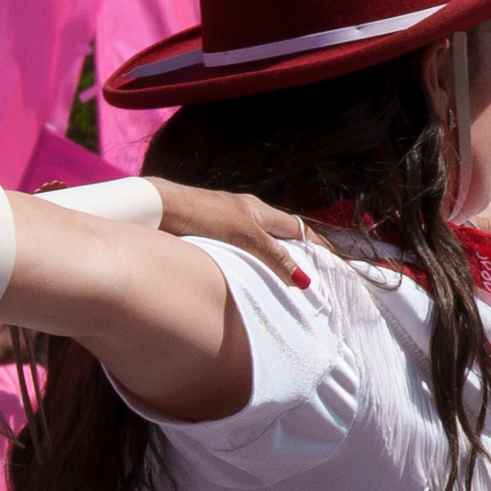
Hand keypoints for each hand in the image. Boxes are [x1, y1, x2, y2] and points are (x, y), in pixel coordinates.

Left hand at [145, 178, 314, 286]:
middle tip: (307, 277)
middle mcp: (245, 213)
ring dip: (270, 259)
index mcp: (258, 210)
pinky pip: (237, 250)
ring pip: (257, 242)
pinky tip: (243, 276)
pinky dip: (247, 262)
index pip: (297, 228)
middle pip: (279, 235)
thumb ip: (274, 257)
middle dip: (295, 253)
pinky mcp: (207, 232)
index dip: (316, 244)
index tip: (331, 263)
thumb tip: (304, 280)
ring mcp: (226, 222)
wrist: (158, 208)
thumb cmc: (203, 215)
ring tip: (279, 283)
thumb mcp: (245, 237)